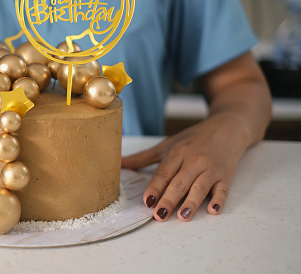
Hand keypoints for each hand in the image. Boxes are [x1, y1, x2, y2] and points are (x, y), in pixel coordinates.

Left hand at [122, 113, 248, 221]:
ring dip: (192, 202)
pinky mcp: (226, 175)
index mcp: (177, 153)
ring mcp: (210, 168)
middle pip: (179, 183)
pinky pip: (222, 189)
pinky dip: (218, 200)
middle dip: (169, 200)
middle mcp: (193, 160)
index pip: (163, 173)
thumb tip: (120, 163)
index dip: (155, 187)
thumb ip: (144, 157)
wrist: (226, 128)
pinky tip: (213, 210)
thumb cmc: (193, 139)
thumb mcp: (167, 145)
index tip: (147, 201)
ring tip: (182, 216)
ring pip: (200, 187)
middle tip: (159, 216)